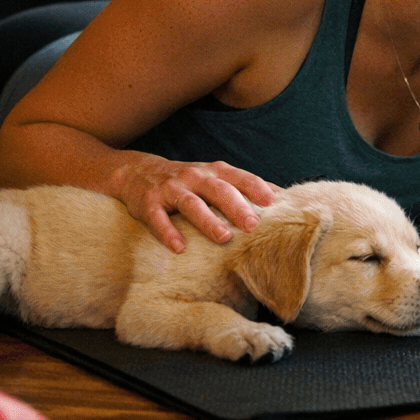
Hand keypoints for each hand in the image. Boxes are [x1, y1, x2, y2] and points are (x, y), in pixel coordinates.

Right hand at [114, 157, 277, 252]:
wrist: (137, 172)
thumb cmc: (188, 180)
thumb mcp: (214, 177)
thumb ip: (242, 185)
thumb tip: (281, 196)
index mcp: (214, 172)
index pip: (239, 177)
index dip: (256, 188)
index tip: (273, 202)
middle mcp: (194, 177)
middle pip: (219, 190)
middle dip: (237, 206)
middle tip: (253, 224)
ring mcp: (171, 189)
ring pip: (192, 204)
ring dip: (208, 221)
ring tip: (224, 238)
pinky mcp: (149, 204)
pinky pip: (158, 219)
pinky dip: (168, 233)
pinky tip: (179, 248)